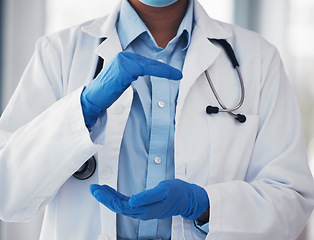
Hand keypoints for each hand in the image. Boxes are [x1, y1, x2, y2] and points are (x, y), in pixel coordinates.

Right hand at [81, 52, 182, 124]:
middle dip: (164, 69)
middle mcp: (123, 57)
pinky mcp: (124, 68)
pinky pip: (145, 68)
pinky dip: (158, 71)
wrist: (92, 99)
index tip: (172, 73)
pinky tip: (168, 75)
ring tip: (176, 75)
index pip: (145, 62)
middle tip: (177, 74)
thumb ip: (134, 76)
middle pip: (149, 62)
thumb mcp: (123, 82)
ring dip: (164, 70)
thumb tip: (149, 78)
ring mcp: (123, 61)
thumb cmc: (107, 93)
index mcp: (123, 59)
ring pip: (149, 64)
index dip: (160, 67)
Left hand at [89, 179, 208, 219]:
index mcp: (144, 209)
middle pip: (117, 206)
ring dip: (109, 197)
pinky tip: (111, 193)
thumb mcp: (164, 191)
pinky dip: (117, 197)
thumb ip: (147, 197)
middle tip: (93, 188)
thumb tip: (132, 202)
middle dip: (104, 197)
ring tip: (99, 189)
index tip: (98, 189)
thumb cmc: (176, 193)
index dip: (107, 198)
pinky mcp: (143, 206)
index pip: (120, 205)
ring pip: (120, 205)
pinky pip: (126, 203)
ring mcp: (142, 210)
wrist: (186, 199)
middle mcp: (140, 212)